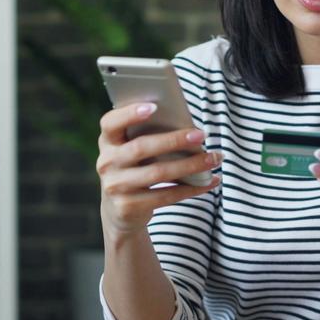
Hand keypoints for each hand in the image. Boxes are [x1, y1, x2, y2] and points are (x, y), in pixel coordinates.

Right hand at [96, 102, 221, 235]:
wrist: (119, 212)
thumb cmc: (134, 170)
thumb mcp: (131, 152)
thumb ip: (146, 137)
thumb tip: (187, 128)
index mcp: (107, 142)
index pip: (110, 123)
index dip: (129, 114)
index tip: (154, 107)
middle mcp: (106, 163)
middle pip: (141, 148)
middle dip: (174, 140)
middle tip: (201, 135)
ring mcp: (115, 187)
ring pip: (158, 173)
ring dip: (191, 165)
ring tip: (213, 159)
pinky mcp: (128, 207)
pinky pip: (166, 196)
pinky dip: (192, 188)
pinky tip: (209, 181)